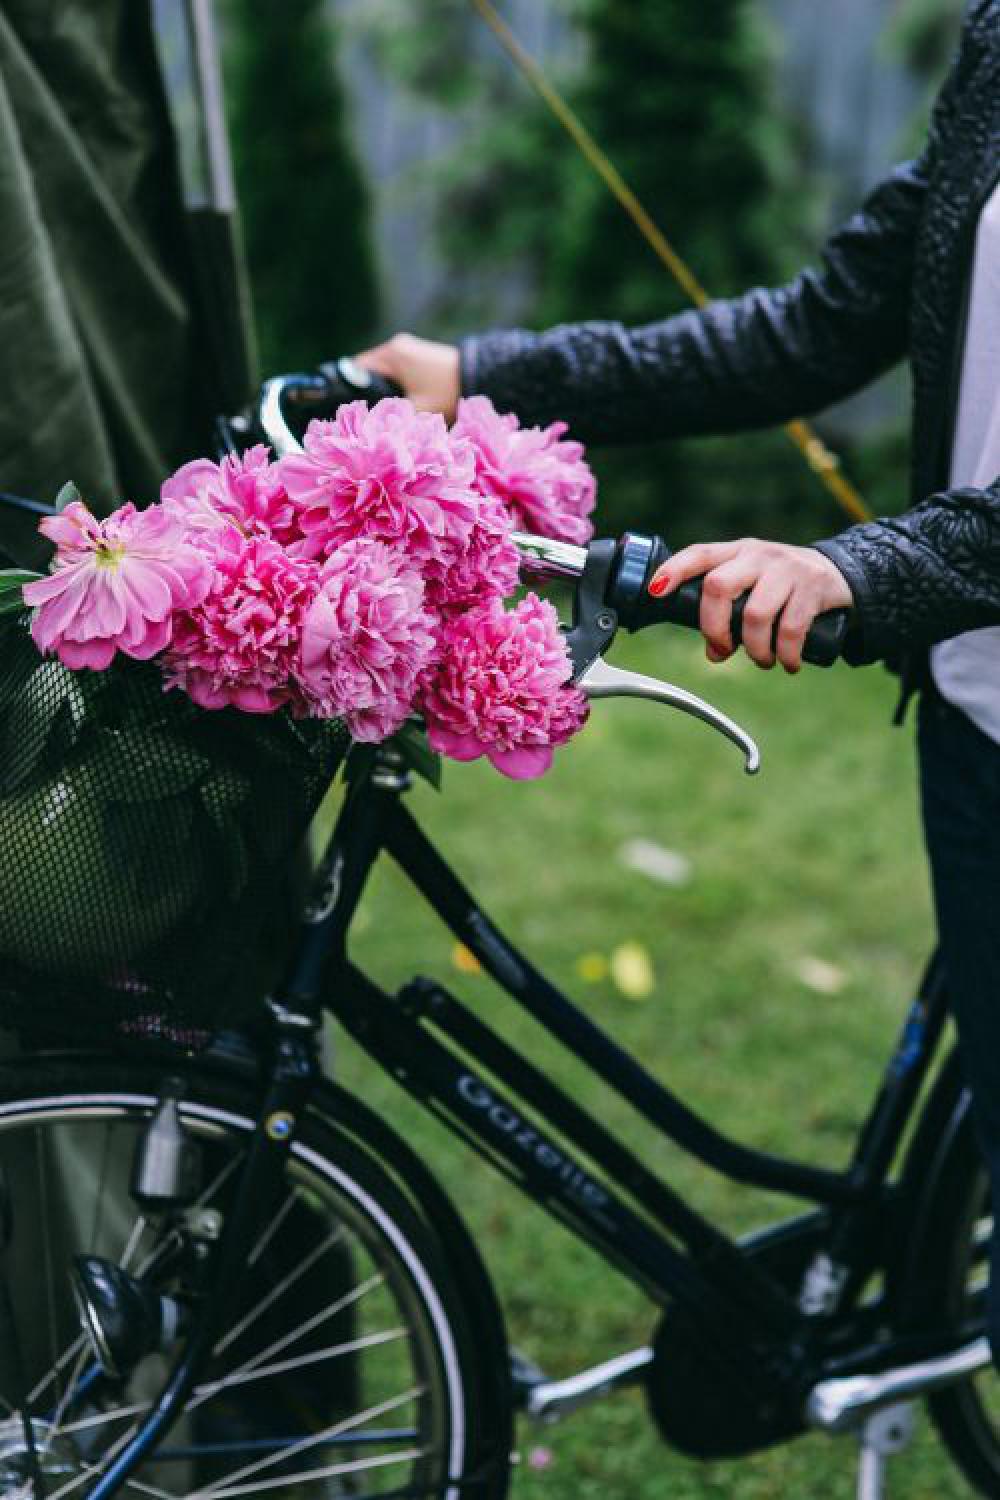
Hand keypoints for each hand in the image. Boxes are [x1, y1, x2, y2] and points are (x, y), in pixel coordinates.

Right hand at [355, 333, 460, 420]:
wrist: (481, 375)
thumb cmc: (448, 392)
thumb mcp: (419, 411)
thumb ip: (394, 419)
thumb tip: (373, 430)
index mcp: (392, 354)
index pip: (356, 370)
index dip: (350, 391)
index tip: (351, 412)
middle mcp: (396, 346)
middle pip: (368, 371)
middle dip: (367, 393)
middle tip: (366, 416)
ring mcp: (407, 348)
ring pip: (382, 372)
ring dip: (382, 389)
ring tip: (382, 411)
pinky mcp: (417, 355)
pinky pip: (395, 370)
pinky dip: (394, 384)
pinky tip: (398, 402)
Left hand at [648, 538, 853, 672]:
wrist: (840, 574)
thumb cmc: (784, 586)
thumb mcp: (753, 588)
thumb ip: (729, 616)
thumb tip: (714, 653)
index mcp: (737, 553)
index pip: (699, 554)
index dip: (674, 570)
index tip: (656, 590)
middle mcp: (758, 555)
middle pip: (718, 585)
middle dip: (713, 627)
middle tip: (723, 649)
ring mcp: (786, 568)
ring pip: (755, 614)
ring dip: (754, 649)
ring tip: (763, 660)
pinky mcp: (813, 586)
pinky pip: (791, 628)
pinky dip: (785, 655)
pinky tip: (787, 664)